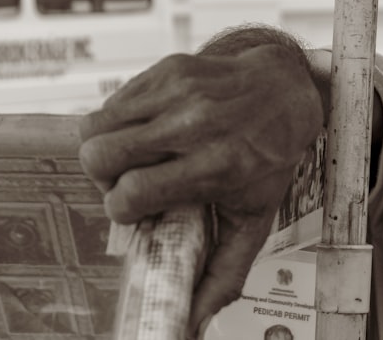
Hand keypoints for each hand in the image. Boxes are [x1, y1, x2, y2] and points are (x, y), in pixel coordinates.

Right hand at [78, 43, 323, 334]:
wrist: (286, 88)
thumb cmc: (270, 153)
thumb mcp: (257, 214)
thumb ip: (225, 271)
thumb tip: (196, 322)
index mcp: (218, 164)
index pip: (134, 193)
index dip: (124, 209)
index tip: (139, 209)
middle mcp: (197, 124)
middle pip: (101, 156)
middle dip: (106, 179)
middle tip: (131, 181)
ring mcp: (181, 91)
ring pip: (95, 127)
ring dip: (106, 149)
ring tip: (136, 156)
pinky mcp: (169, 68)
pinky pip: (112, 102)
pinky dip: (119, 122)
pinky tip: (149, 130)